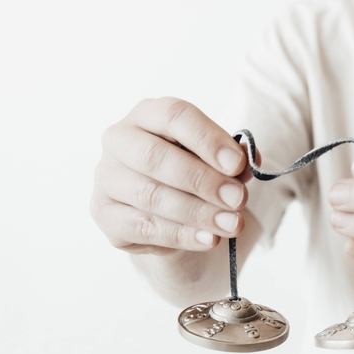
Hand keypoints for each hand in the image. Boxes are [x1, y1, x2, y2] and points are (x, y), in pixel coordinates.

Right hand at [90, 97, 250, 254]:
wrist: (170, 216)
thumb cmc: (193, 176)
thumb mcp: (216, 163)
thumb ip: (232, 161)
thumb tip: (248, 160)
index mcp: (148, 114)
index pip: (174, 115)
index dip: (208, 139)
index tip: (238, 164)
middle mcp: (119, 140)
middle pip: (156, 157)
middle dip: (203, 181)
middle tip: (238, 199)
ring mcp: (106, 178)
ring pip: (151, 195)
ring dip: (198, 212)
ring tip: (232, 224)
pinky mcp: (105, 215)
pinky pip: (143, 227)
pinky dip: (181, 235)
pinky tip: (209, 239)